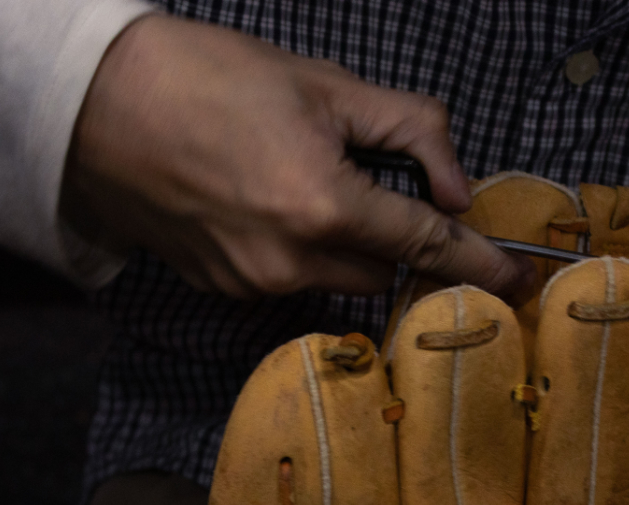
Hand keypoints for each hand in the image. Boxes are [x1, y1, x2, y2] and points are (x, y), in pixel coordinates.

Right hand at [60, 16, 530, 297]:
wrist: (97, 104)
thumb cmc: (212, 77)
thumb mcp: (326, 83)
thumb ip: (412, 132)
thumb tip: (457, 190)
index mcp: (325, 205)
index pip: (427, 245)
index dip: (480, 264)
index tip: (517, 283)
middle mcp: (293, 261)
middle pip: (385, 269)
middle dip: (390, 235)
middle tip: (361, 183)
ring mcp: (255, 284)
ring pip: (339, 278)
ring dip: (344, 244)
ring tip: (296, 185)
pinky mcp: (226, 290)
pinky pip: (291, 282)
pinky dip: (298, 252)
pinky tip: (261, 206)